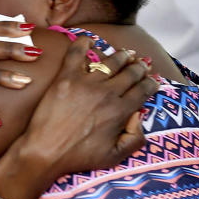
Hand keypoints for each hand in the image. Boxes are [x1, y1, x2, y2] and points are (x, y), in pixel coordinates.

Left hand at [16, 37, 157, 176]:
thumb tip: (140, 116)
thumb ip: (135, 139)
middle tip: (142, 64)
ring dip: (122, 55)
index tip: (153, 79)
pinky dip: (84, 43)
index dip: (151, 82)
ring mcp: (87, 83)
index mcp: (121, 111)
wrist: (46, 151)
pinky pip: (77, 53)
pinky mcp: (66, 77)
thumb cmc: (79, 157)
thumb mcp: (115, 156)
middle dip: (140, 67)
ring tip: (127, 53)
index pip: (143, 90)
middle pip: (131, 72)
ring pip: (111, 61)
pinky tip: (90, 41)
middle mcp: (108, 93)